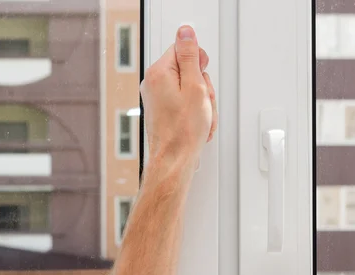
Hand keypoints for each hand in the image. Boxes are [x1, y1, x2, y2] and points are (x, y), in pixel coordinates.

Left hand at [140, 25, 216, 171]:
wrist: (174, 160)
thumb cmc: (183, 131)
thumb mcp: (194, 86)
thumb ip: (190, 56)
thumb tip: (186, 34)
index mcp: (158, 73)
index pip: (182, 49)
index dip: (198, 64)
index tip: (201, 80)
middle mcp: (152, 83)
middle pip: (187, 70)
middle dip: (201, 86)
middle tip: (202, 102)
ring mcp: (156, 98)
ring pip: (188, 88)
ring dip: (200, 102)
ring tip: (200, 117)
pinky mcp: (161, 111)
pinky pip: (183, 102)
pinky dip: (194, 112)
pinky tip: (196, 124)